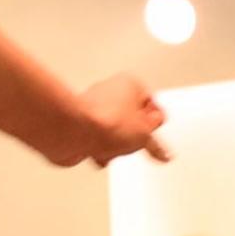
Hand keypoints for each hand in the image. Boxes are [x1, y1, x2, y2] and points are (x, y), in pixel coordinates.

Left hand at [50, 74, 171, 168]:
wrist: (74, 133)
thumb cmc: (106, 122)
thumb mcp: (146, 133)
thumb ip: (155, 141)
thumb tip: (161, 150)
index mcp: (129, 83)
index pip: (151, 103)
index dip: (154, 121)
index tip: (154, 130)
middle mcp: (109, 92)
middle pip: (131, 121)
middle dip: (133, 136)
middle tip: (133, 141)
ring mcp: (93, 109)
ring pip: (114, 134)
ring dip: (115, 146)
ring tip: (113, 147)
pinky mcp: (80, 126)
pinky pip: (97, 142)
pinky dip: (99, 150)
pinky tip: (99, 152)